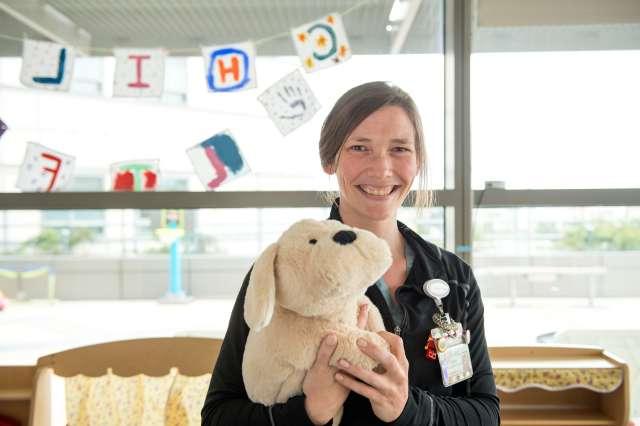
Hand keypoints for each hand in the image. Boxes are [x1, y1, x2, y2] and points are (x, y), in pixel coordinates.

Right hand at [303, 304, 368, 424]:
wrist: (319, 407)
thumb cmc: (318, 388)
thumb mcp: (319, 370)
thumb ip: (325, 353)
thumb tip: (333, 336)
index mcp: (346, 358)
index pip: (357, 334)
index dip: (359, 320)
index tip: (364, 305)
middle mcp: (350, 360)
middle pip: (359, 337)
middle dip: (360, 321)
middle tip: (364, 306)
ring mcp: (348, 364)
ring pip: (355, 344)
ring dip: (356, 331)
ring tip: (358, 317)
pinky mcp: (344, 369)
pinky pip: (349, 351)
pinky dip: (348, 342)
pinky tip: (346, 336)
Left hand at [334, 331, 408, 421]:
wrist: (398, 411)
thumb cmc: (391, 383)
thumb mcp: (394, 369)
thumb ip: (384, 354)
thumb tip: (368, 333)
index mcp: (402, 363)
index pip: (398, 344)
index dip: (386, 335)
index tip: (372, 331)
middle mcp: (399, 375)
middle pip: (388, 359)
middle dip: (373, 350)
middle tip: (357, 341)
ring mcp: (390, 389)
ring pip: (372, 377)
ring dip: (355, 369)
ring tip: (340, 361)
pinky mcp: (381, 400)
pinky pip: (364, 390)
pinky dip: (350, 383)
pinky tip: (339, 377)